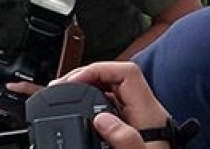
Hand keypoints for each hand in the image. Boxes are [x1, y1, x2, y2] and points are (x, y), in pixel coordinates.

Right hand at [56, 61, 172, 143]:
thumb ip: (124, 140)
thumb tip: (101, 119)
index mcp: (149, 113)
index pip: (127, 74)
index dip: (100, 69)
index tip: (75, 81)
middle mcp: (144, 111)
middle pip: (115, 78)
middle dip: (87, 77)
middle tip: (61, 88)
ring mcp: (137, 119)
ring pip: (112, 91)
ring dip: (87, 89)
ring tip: (64, 95)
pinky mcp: (131, 128)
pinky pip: (110, 106)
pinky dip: (92, 104)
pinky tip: (77, 112)